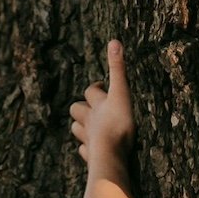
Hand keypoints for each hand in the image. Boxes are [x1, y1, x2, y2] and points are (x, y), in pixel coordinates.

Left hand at [69, 40, 134, 166]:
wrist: (109, 155)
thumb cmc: (117, 125)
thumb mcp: (121, 94)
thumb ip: (118, 70)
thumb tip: (114, 41)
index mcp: (98, 105)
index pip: (91, 91)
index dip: (95, 87)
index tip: (101, 85)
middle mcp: (90, 120)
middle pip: (77, 109)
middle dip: (81, 107)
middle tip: (92, 108)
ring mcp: (89, 139)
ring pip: (77, 129)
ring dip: (80, 126)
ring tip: (89, 127)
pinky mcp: (91, 156)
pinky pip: (83, 151)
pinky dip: (85, 148)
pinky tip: (90, 150)